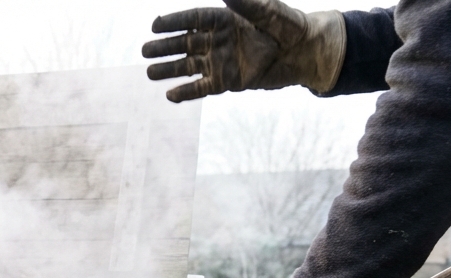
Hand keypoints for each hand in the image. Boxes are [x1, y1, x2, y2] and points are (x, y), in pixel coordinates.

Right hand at [142, 0, 345, 101]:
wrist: (305, 52)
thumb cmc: (290, 26)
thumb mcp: (270, 12)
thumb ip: (247, 4)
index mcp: (226, 20)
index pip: (194, 19)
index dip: (175, 22)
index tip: (156, 24)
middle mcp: (218, 40)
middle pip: (185, 43)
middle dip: (165, 47)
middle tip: (145, 50)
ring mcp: (220, 62)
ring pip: (188, 66)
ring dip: (169, 69)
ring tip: (149, 72)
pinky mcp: (226, 82)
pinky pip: (202, 88)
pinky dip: (187, 92)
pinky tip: (170, 95)